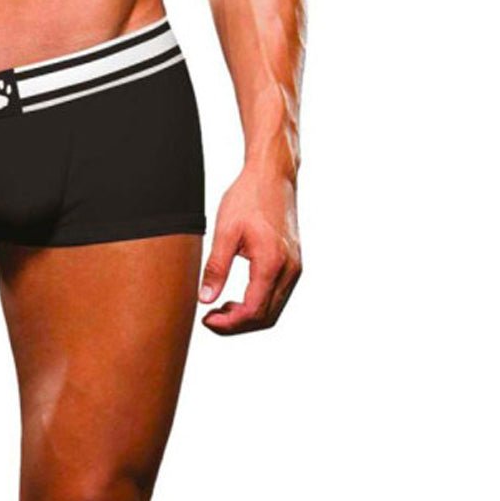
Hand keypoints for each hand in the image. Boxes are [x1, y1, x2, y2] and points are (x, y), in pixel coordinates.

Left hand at [199, 170, 301, 334]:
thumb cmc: (248, 197)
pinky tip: (236, 297)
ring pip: (274, 309)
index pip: (253, 311)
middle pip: (266, 317)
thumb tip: (205, 299)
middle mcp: (290, 270)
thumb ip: (216, 267)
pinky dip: (258, 304)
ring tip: (219, 309)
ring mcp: (295, 268)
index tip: (205, 320)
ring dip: (248, 316)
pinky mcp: (294, 263)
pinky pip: (278, 296)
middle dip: (237, 325)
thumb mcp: (225, 230)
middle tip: (210, 319)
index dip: (228, 324)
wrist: (273, 175)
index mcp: (272, 263)